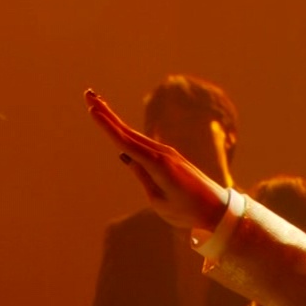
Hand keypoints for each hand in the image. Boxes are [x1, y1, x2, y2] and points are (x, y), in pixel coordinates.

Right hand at [86, 90, 230, 232]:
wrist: (218, 210)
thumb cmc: (188, 211)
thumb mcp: (159, 201)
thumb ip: (143, 177)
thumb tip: (128, 156)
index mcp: (158, 165)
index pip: (126, 143)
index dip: (107, 126)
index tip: (92, 110)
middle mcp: (162, 154)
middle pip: (128, 132)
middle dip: (106, 114)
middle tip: (88, 94)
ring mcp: (167, 153)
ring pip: (135, 135)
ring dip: (115, 121)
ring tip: (97, 105)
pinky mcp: (169, 157)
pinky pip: (143, 144)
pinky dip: (128, 133)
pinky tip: (117, 128)